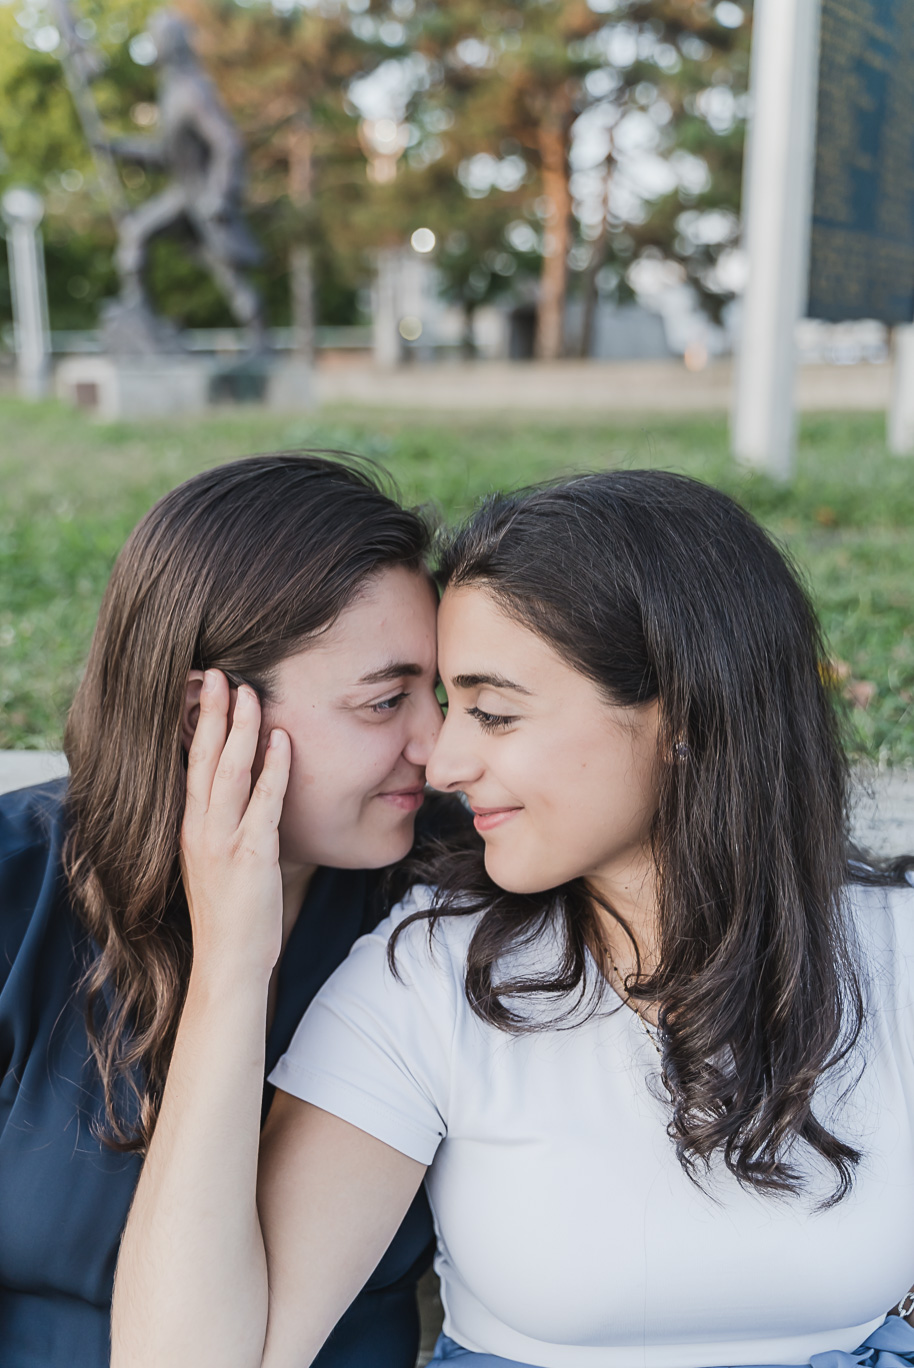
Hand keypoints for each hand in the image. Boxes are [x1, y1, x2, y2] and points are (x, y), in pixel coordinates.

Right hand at [180, 670, 290, 981]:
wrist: (228, 965)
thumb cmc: (231, 918)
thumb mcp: (218, 864)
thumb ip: (224, 828)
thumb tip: (243, 797)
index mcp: (190, 828)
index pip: (188, 765)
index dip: (197, 725)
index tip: (203, 690)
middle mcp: (199, 829)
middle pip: (201, 758)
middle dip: (211, 712)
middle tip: (217, 672)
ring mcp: (222, 841)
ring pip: (227, 771)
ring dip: (240, 728)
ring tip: (247, 691)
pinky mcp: (250, 855)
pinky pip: (263, 802)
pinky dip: (272, 768)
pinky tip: (282, 739)